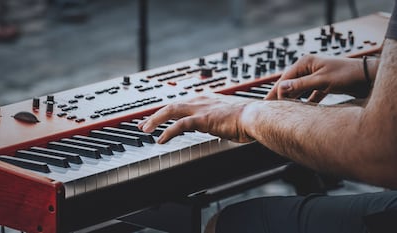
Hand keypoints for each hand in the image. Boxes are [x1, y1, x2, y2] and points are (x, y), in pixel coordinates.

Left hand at [138, 94, 254, 143]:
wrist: (255, 117)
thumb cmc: (246, 119)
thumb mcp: (227, 117)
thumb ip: (217, 120)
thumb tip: (216, 127)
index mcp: (207, 99)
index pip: (182, 104)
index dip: (168, 111)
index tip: (159, 118)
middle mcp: (202, 101)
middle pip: (172, 106)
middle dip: (155, 115)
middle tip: (144, 124)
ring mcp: (201, 109)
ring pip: (171, 111)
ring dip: (156, 120)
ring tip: (146, 130)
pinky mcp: (203, 119)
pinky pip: (180, 125)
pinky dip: (168, 132)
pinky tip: (161, 139)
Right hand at [265, 55, 374, 101]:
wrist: (368, 77)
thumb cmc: (347, 74)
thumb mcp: (322, 80)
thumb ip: (300, 85)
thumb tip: (281, 87)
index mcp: (305, 63)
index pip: (285, 78)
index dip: (274, 91)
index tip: (266, 103)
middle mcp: (309, 68)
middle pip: (290, 83)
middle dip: (281, 96)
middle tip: (269, 109)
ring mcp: (316, 76)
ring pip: (299, 89)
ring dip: (292, 99)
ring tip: (281, 111)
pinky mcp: (323, 84)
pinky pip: (309, 94)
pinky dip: (304, 101)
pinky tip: (299, 110)